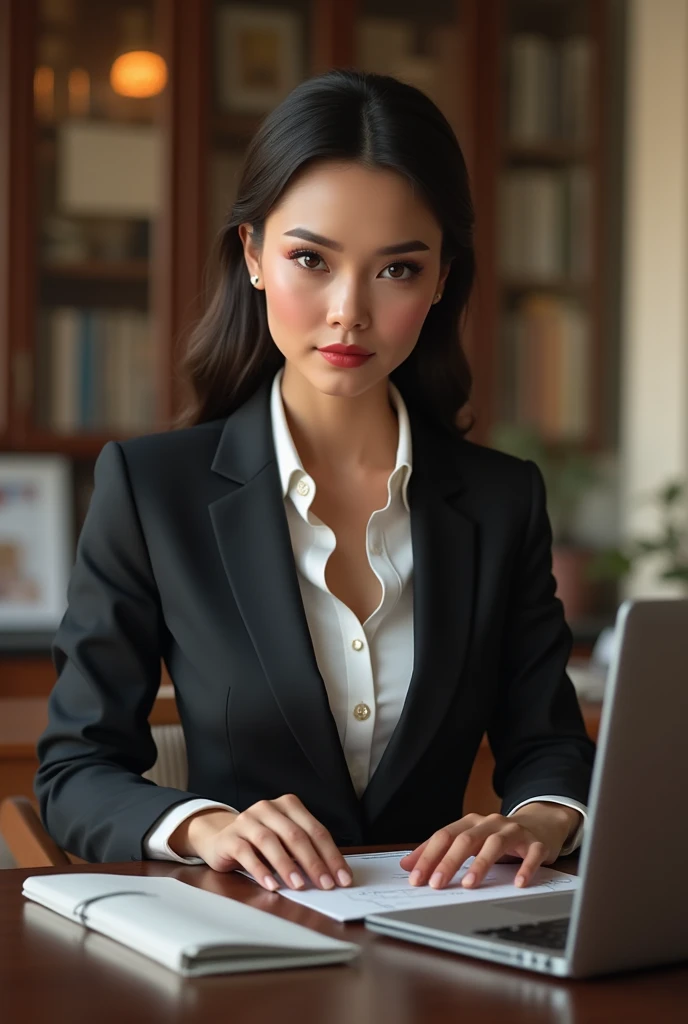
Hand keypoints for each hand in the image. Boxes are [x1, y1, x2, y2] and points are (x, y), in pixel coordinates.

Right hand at [170, 794, 352, 891]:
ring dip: (287, 866)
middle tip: (325, 884)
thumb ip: (304, 852)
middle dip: (313, 862)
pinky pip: (246, 853)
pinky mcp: (230, 837)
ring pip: (271, 841)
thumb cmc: (260, 842)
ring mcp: (248, 820)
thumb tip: (332, 875)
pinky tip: (271, 884)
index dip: (331, 855)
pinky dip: (260, 870)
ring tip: (299, 885)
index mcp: (289, 805)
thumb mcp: (285, 842)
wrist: (221, 838)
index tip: (342, 877)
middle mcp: (269, 808)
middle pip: (295, 835)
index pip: (315, 830)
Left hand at [399, 803, 580, 889]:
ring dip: (480, 864)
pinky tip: (518, 883)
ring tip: (468, 885)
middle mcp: (490, 823)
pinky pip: (531, 854)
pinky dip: (524, 868)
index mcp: (471, 822)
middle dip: (449, 862)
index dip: (428, 856)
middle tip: (436, 884)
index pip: (444, 836)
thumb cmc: (498, 837)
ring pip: (494, 844)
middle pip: (466, 839)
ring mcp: (514, 831)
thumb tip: (406, 864)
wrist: (540, 823)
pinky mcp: (536, 843)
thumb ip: (439, 851)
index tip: (415, 878)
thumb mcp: (469, 840)